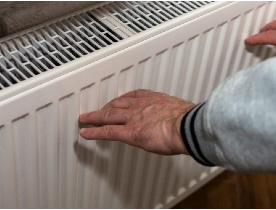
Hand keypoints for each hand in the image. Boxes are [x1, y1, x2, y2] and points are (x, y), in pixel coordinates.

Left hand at [79, 89, 193, 154]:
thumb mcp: (182, 112)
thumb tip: (180, 122)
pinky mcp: (129, 132)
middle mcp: (141, 105)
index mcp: (155, 99)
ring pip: (108, 115)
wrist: (187, 127)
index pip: (134, 95)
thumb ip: (175, 115)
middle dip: (106, 106)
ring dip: (95, 116)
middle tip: (98, 109)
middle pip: (118, 103)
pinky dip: (94, 131)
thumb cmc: (190, 121)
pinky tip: (86, 132)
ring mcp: (133, 118)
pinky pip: (107, 131)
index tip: (120, 100)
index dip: (124, 99)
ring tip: (85, 118)